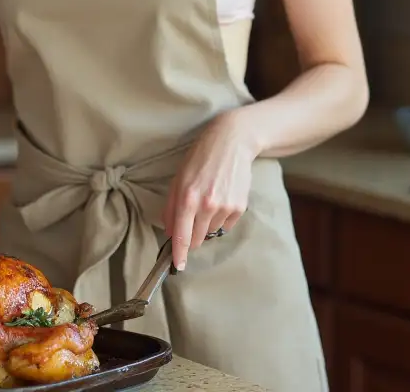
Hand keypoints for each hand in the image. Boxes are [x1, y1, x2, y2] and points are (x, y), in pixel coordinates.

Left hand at [162, 112, 256, 270]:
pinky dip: (220, 218)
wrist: (232, 142)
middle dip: (191, 236)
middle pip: (196, 239)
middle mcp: (207, 205)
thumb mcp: (178, 179)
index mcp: (187, 198)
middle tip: (192, 218)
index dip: (178, 254)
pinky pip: (225, 225)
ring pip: (211, 232)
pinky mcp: (240, 207)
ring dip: (206, 224)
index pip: (182, 236)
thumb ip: (171, 208)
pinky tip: (220, 199)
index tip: (177, 266)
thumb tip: (170, 233)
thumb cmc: (200, 158)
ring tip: (208, 199)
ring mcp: (225, 207)